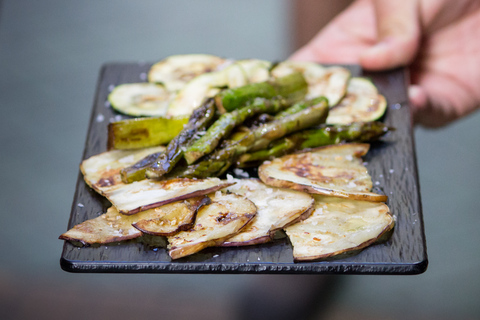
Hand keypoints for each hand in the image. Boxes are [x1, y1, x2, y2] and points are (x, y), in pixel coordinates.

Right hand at [290, 0, 479, 126]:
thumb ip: (389, 23)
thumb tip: (373, 60)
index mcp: (350, 43)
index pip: (310, 72)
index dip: (293, 89)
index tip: (283, 103)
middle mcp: (374, 73)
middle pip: (340, 107)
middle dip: (331, 120)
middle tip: (324, 125)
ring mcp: (404, 91)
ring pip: (379, 121)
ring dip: (376, 121)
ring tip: (376, 108)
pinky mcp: (439, 102)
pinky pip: (425, 116)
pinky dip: (418, 112)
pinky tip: (415, 95)